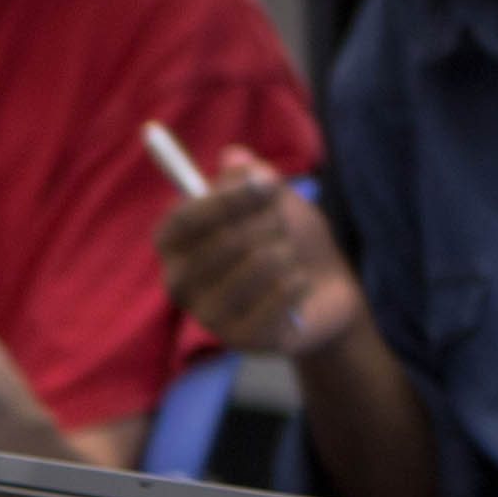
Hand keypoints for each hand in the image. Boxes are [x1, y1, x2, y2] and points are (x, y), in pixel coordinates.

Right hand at [155, 158, 359, 359]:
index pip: (184, 219)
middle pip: (226, 240)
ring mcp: (206, 315)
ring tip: (290, 256)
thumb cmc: (286, 238)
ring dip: (288, 252)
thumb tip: (237, 156)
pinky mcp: (238, 340)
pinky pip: (278, 297)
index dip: (227, 199)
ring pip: (258, 265)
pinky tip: (299, 282)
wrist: (324, 292)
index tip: (266, 183)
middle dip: (271, 224)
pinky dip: (299, 281)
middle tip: (284, 226)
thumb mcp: (275, 201)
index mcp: (173, 242)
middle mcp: (178, 281)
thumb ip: (254, 178)